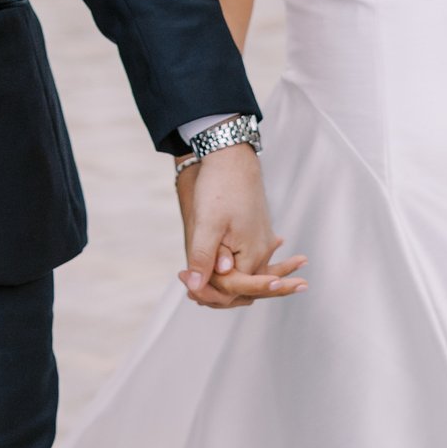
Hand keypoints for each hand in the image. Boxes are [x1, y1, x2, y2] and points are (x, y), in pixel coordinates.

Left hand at [173, 142, 306, 309]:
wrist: (233, 156)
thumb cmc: (220, 186)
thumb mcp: (207, 223)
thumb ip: (203, 258)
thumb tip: (196, 287)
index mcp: (252, 254)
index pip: (232, 290)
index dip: (207, 291)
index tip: (184, 282)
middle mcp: (262, 252)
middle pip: (241, 288)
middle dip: (216, 292)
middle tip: (188, 288)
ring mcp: (262, 243)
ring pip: (245, 276)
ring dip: (225, 282)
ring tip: (197, 282)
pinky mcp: (257, 234)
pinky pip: (248, 261)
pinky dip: (234, 269)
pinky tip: (220, 267)